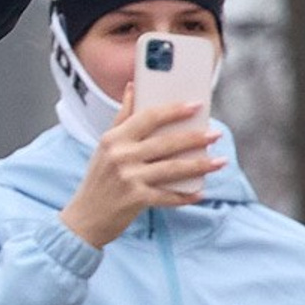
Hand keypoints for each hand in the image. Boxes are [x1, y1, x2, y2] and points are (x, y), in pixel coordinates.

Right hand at [59, 89, 223, 247]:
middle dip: (195, 137)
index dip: (174, 110)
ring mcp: (129, 178)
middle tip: (215, 133)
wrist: (85, 218)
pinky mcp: (136, 199)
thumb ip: (122, 117)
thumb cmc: (99, 178)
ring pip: (172, 168)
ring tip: (219, 161)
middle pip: (166, 142)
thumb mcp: (105, 146)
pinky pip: (168, 195)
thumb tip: (132, 87)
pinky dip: (186, 195)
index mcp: (114, 138)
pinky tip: (200, 191)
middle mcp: (121, 156)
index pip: (148, 116)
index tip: (196, 105)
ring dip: (199, 165)